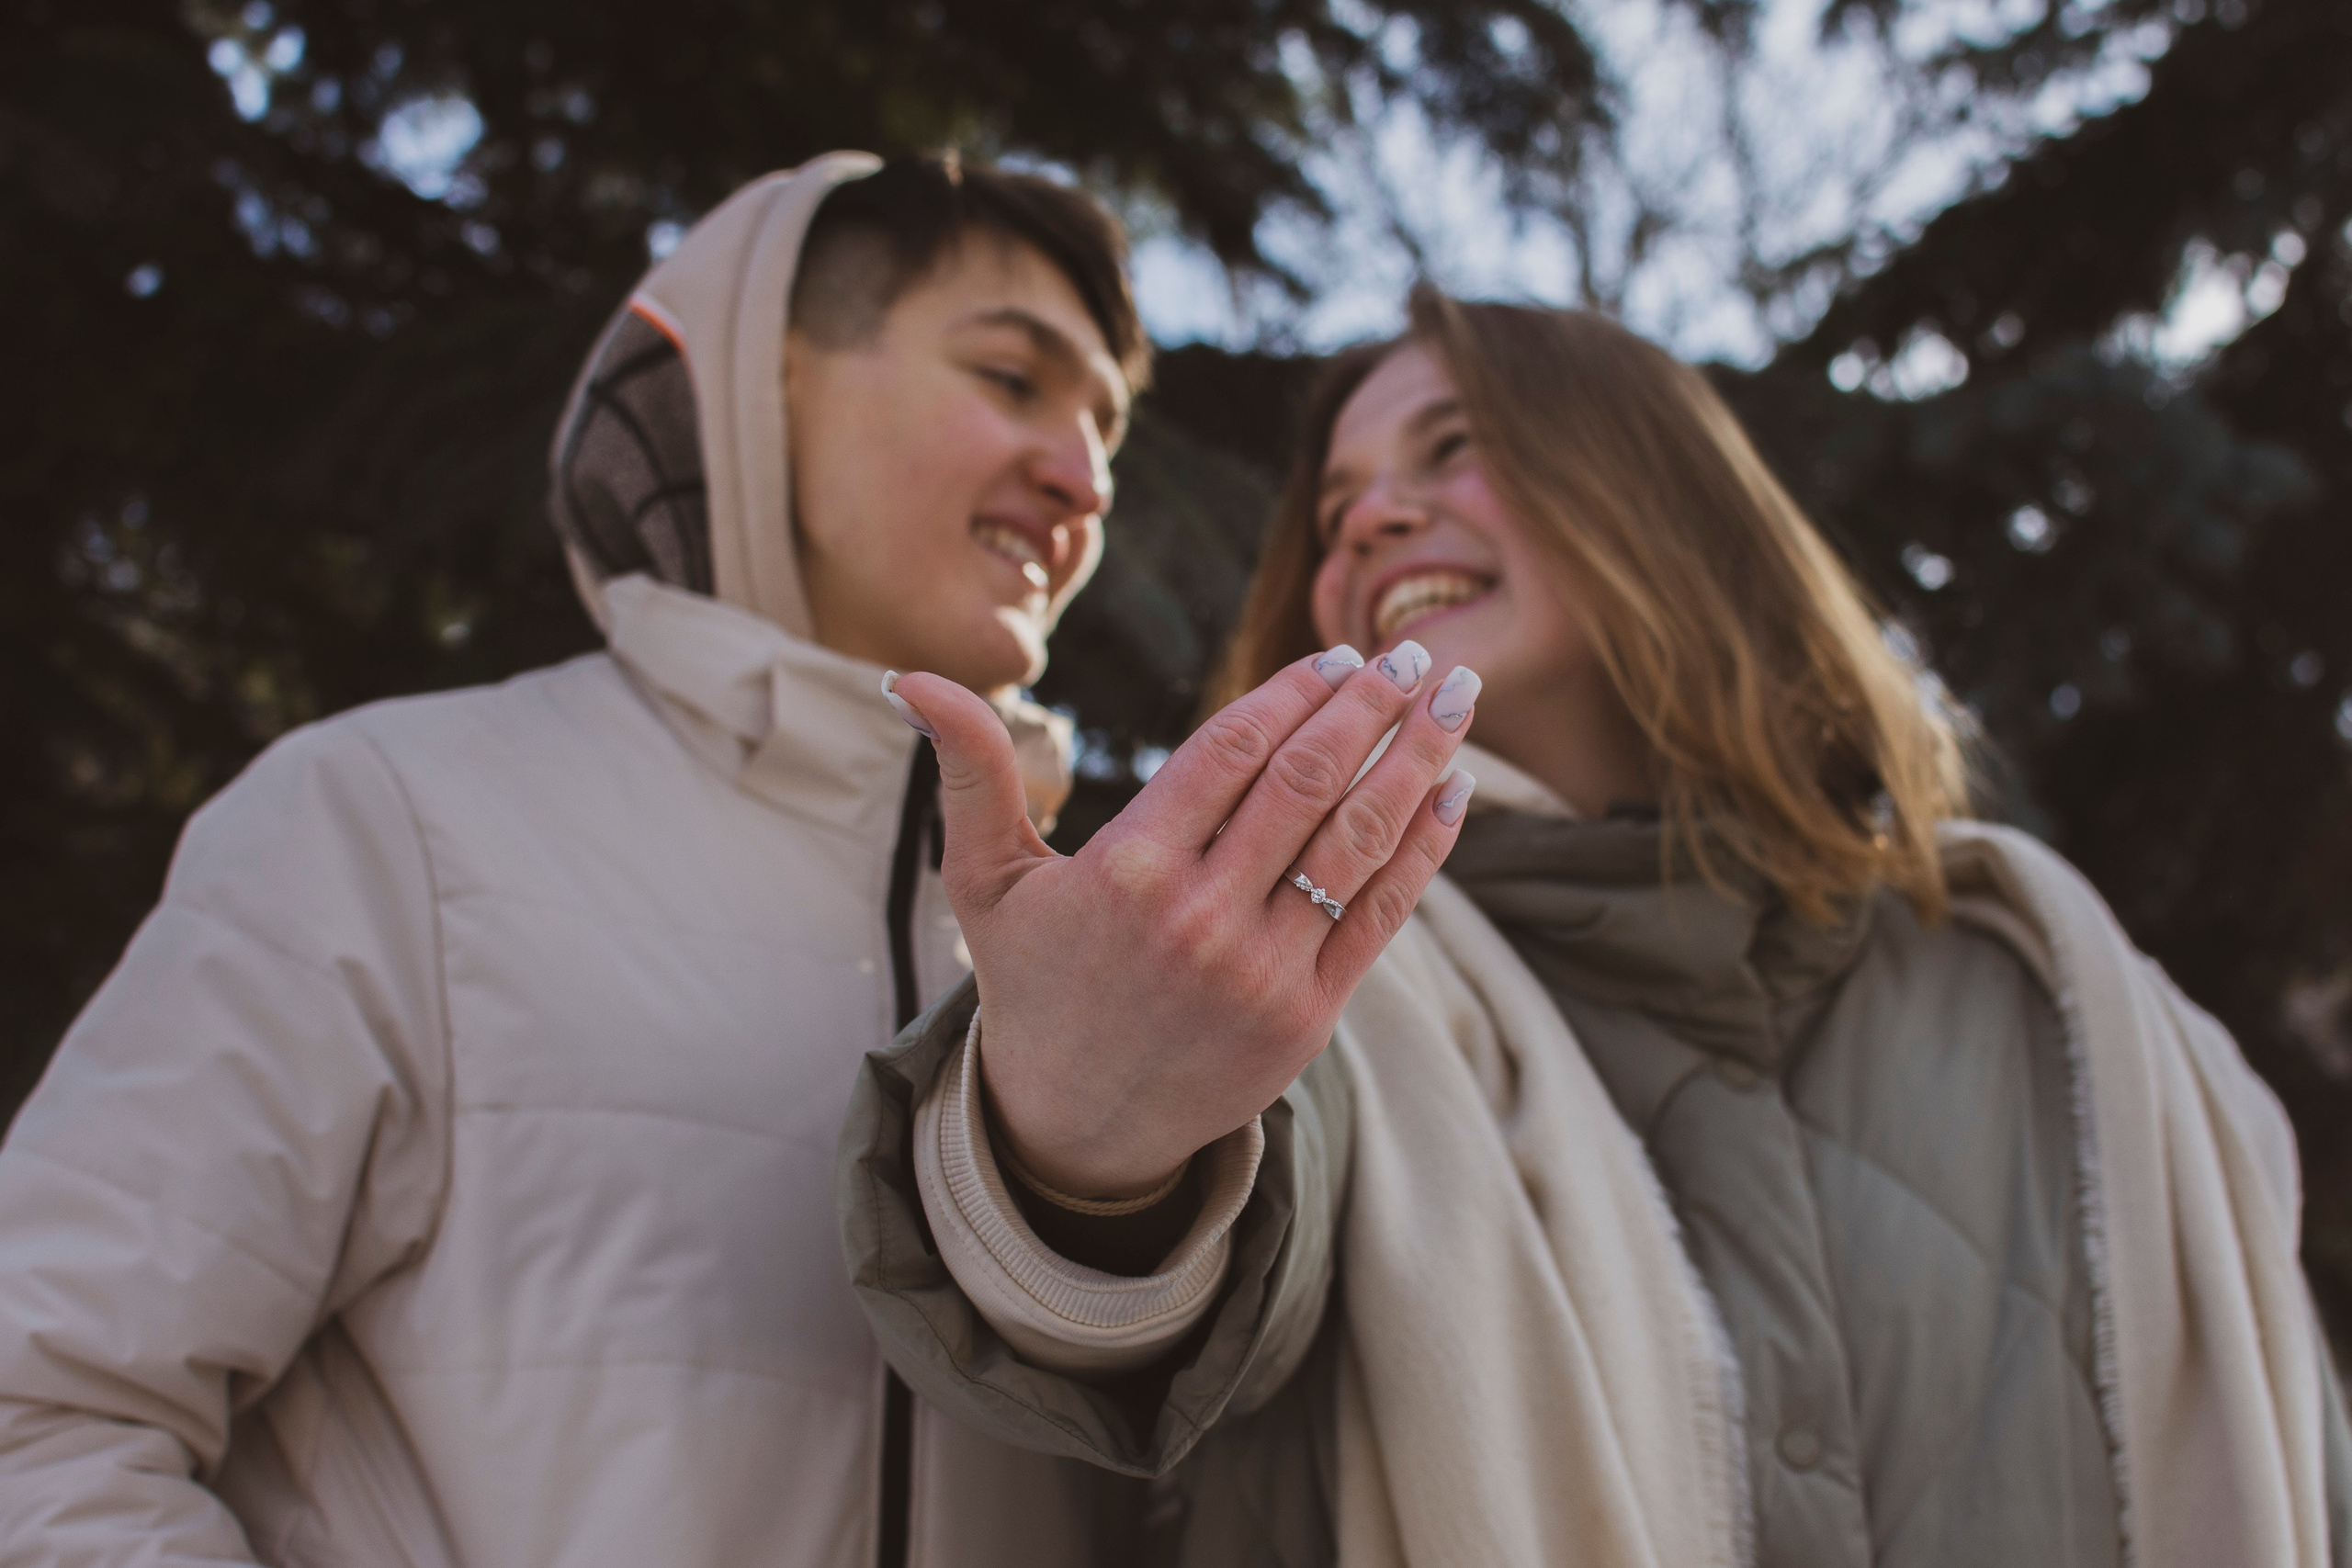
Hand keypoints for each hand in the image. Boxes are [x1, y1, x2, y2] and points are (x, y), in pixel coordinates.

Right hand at [885, 644, 1479, 1197]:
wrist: (1073, 1127)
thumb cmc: (1033, 984)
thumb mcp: (985, 881)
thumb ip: (971, 773)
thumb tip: (910, 676)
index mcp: (1128, 870)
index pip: (1232, 751)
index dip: (1293, 694)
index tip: (1336, 656)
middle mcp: (1199, 917)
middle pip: (1307, 782)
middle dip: (1371, 708)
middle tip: (1414, 658)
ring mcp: (1260, 971)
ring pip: (1356, 840)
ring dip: (1417, 760)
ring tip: (1455, 701)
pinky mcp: (1306, 1017)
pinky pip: (1378, 914)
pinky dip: (1423, 848)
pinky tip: (1452, 792)